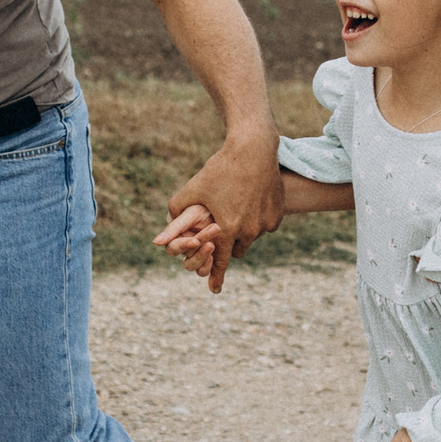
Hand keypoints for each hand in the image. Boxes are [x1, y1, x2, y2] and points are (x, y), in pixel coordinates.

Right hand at [156, 204, 224, 283]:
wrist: (225, 203)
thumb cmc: (204, 206)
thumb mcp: (190, 214)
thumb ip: (173, 228)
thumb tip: (155, 243)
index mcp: (177, 237)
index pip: (173, 248)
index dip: (183, 245)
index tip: (195, 241)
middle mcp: (186, 248)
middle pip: (187, 262)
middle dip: (199, 251)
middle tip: (212, 237)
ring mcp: (199, 255)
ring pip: (196, 268)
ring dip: (204, 258)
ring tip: (213, 245)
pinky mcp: (211, 259)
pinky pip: (206, 271)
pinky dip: (210, 267)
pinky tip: (214, 257)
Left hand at [166, 136, 282, 288]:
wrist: (254, 150)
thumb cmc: (220, 169)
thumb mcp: (194, 188)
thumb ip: (177, 211)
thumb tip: (162, 232)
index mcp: (226, 229)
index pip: (220, 261)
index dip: (216, 276)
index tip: (214, 290)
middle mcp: (248, 231)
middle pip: (237, 251)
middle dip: (229, 246)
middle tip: (224, 235)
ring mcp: (265, 224)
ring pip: (252, 238)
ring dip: (244, 233)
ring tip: (237, 216)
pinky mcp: (278, 215)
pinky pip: (266, 225)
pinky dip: (258, 220)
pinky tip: (252, 203)